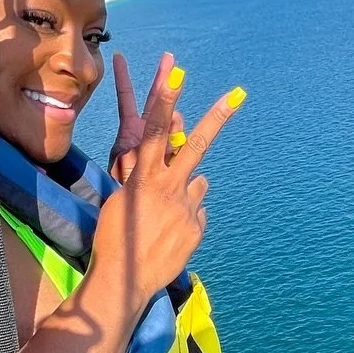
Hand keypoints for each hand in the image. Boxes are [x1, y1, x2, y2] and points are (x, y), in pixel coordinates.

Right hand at [92, 53, 244, 312]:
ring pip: (199, 182)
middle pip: (197, 144)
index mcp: (144, 178)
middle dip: (217, 117)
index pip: (156, 130)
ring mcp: (186, 207)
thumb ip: (144, 178)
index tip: (177, 72)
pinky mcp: (196, 227)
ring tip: (164, 218)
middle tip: (238, 94)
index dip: (166, 99)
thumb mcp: (122, 201)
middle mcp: (169, 187)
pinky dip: (187, 219)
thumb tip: (159, 166)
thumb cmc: (115, 238)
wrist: (123, 279)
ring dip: (188, 190)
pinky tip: (169, 236)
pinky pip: (197, 212)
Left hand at [108, 51, 181, 182]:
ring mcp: (162, 142)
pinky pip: (182, 142)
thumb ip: (143, 141)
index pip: (126, 99)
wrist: (137, 209)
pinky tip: (178, 150)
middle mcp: (146, 133)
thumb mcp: (124, 164)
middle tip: (169, 57)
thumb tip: (166, 125)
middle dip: (164, 78)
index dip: (122, 77)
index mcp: (130, 131)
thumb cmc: (125, 187)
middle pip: (157, 99)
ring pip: (174, 123)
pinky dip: (181, 145)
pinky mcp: (174, 154)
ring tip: (172, 137)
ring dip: (176, 125)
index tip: (118, 56)